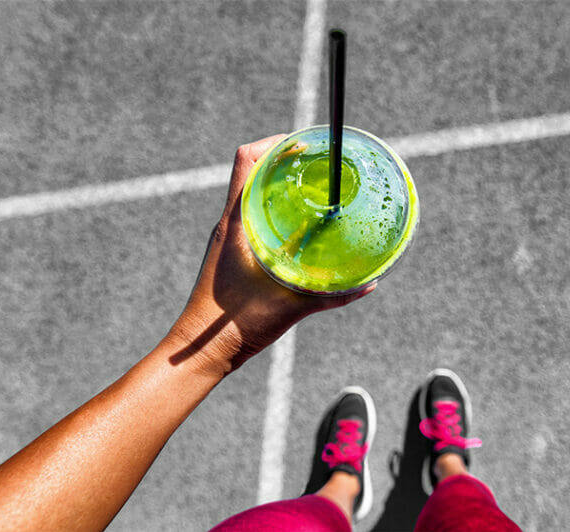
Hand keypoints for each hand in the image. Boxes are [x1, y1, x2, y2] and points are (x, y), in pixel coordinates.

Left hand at [167, 135, 373, 374]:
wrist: (201, 351)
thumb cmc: (234, 326)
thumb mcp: (290, 306)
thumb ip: (331, 296)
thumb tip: (369, 284)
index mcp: (236, 224)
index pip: (247, 160)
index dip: (275, 143)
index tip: (304, 144)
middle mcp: (229, 224)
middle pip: (253, 172)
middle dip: (284, 162)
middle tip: (318, 165)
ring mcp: (229, 239)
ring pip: (253, 196)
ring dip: (279, 187)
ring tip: (313, 190)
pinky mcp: (232, 255)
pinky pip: (254, 220)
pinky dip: (276, 213)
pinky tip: (301, 229)